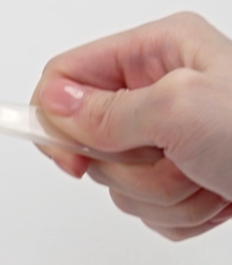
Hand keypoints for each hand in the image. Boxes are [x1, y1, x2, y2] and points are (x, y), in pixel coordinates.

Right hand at [32, 12, 231, 240]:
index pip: (66, 76)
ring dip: (159, 192)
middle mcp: (158, 90)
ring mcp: (168, 137)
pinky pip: (144, 207)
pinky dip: (178, 213)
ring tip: (206, 178)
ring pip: (115, 180)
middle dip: (128, 164)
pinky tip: (214, 197)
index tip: (67, 157)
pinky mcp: (179, 175)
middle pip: (87, 137)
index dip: (54, 117)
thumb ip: (107, 109)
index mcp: (156, 51)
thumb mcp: (181, 108)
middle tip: (171, 159)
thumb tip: (51, 104)